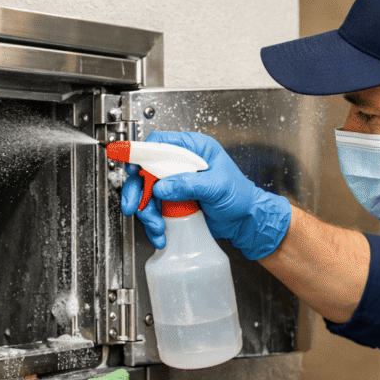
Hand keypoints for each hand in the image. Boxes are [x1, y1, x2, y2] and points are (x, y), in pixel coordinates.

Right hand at [120, 131, 291, 259]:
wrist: (245, 221)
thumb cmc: (240, 196)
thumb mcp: (217, 186)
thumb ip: (189, 184)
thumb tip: (162, 187)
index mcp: (193, 149)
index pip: (160, 144)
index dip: (143, 155)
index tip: (135, 170)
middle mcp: (181, 164)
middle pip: (145, 170)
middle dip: (137, 190)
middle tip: (135, 206)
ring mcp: (175, 184)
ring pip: (147, 194)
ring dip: (147, 212)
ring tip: (158, 227)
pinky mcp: (173, 202)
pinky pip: (155, 210)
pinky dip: (154, 223)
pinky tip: (161, 234)